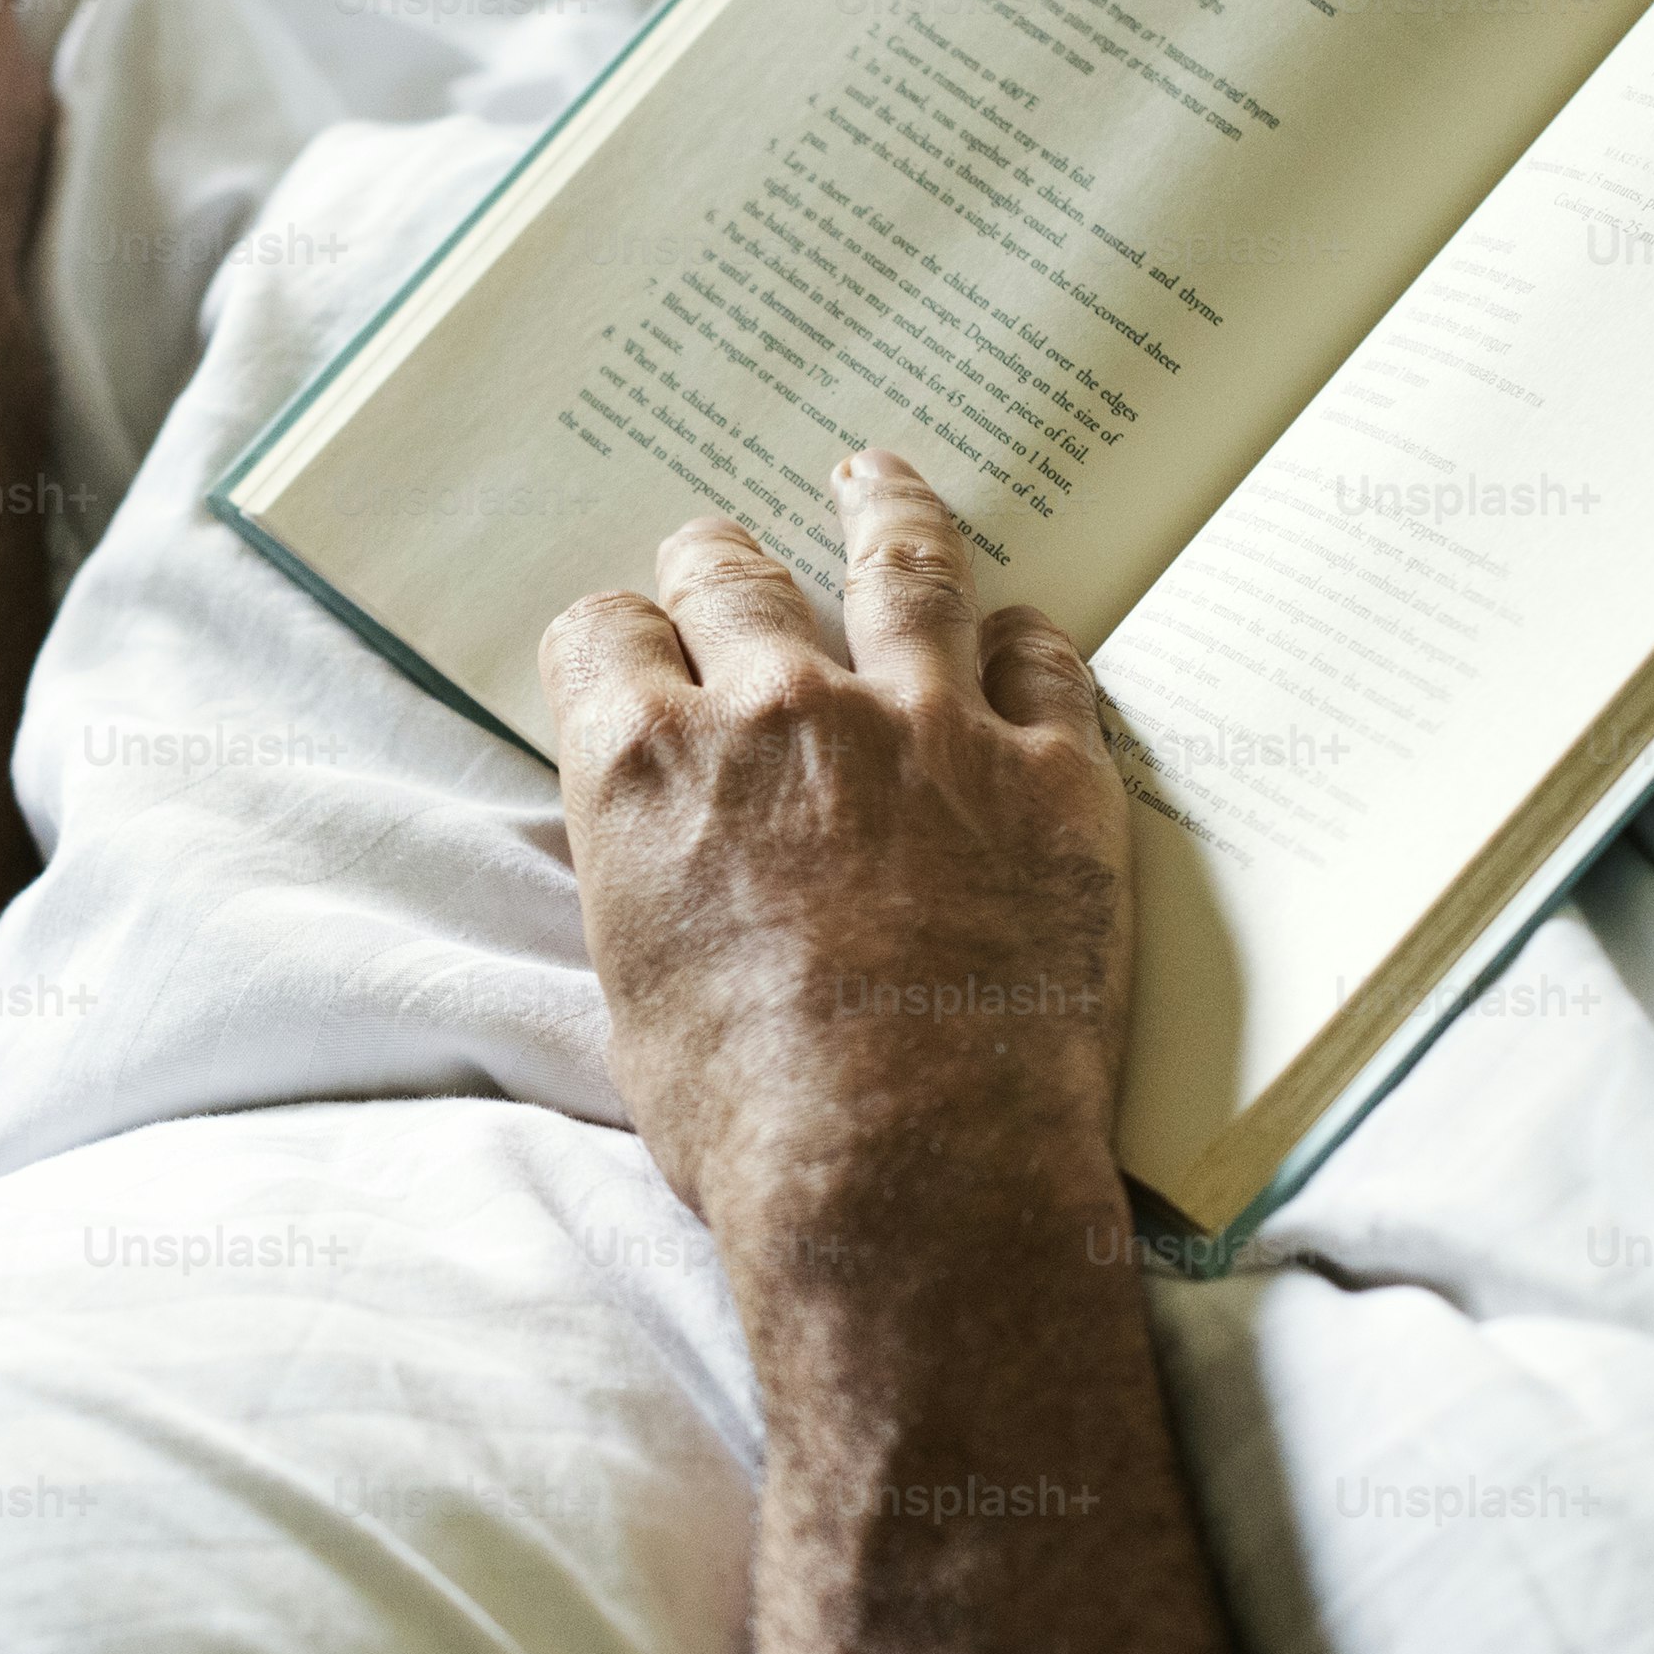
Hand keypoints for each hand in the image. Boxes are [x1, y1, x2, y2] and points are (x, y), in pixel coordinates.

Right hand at [543, 452, 1133, 1251]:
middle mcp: (777, 708)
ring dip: (881, 508)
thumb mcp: (635, 991)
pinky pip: (1044, 657)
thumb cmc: (750, 1122)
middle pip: (729, 574)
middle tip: (721, 555)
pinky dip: (1025, 640)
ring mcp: (925, 725)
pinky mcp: (1051, 769)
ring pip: (899, 564)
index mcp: (647, 765)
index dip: (615, 640)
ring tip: (875, 476)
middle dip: (716, 560)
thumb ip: (646, 874)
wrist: (907, 1177)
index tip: (632, 649)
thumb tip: (665, 847)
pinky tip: (1022, 631)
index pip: (602, 633)